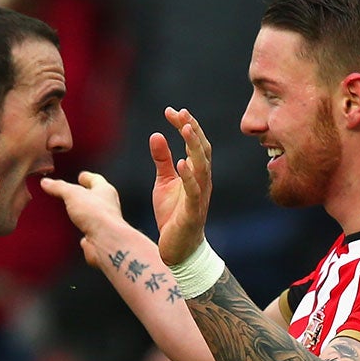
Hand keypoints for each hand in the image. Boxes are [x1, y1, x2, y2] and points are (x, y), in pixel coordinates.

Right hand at [40, 171, 124, 268]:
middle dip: (87, 195)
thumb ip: (59, 187)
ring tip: (75, 212)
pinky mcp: (98, 238)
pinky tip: (78, 232)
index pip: (96, 179)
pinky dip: (84, 231)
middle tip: (76, 194)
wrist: (106, 240)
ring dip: (85, 213)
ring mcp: (104, 223)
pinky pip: (90, 232)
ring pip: (93, 215)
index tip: (82, 176)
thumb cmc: (98, 215)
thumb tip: (47, 182)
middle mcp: (108, 206)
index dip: (88, 177)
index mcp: (105, 190)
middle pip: (96, 197)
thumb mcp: (72, 194)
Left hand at [151, 107, 212, 267]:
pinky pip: (194, 192)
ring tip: (185, 129)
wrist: (178, 249)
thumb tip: (157, 134)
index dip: (185, 125)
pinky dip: (189, 177)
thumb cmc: (173, 215)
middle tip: (180, 113)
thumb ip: (162, 160)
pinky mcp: (193, 212)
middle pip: (202, 149)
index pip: (194, 143)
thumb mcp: (163, 183)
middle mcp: (202, 181)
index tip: (171, 111)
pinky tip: (182, 163)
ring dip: (194, 147)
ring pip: (202, 166)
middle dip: (192, 130)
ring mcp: (200, 196)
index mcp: (196, 172)